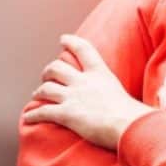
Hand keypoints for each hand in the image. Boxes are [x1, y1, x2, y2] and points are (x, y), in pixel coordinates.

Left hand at [22, 35, 153, 149]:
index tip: (63, 39)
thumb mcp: (127, 96)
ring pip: (46, 87)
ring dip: (39, 91)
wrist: (130, 126)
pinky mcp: (66, 114)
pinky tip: (28, 118)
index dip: (70, 42)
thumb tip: (137, 109)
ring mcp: (73, 97)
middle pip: (57, 68)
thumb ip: (121, 97)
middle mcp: (84, 82)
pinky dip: (33, 114)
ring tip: (36, 95)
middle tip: (46, 76)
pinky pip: (43, 111)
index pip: (83, 50)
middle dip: (48, 71)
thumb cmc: (134, 116)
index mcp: (100, 74)